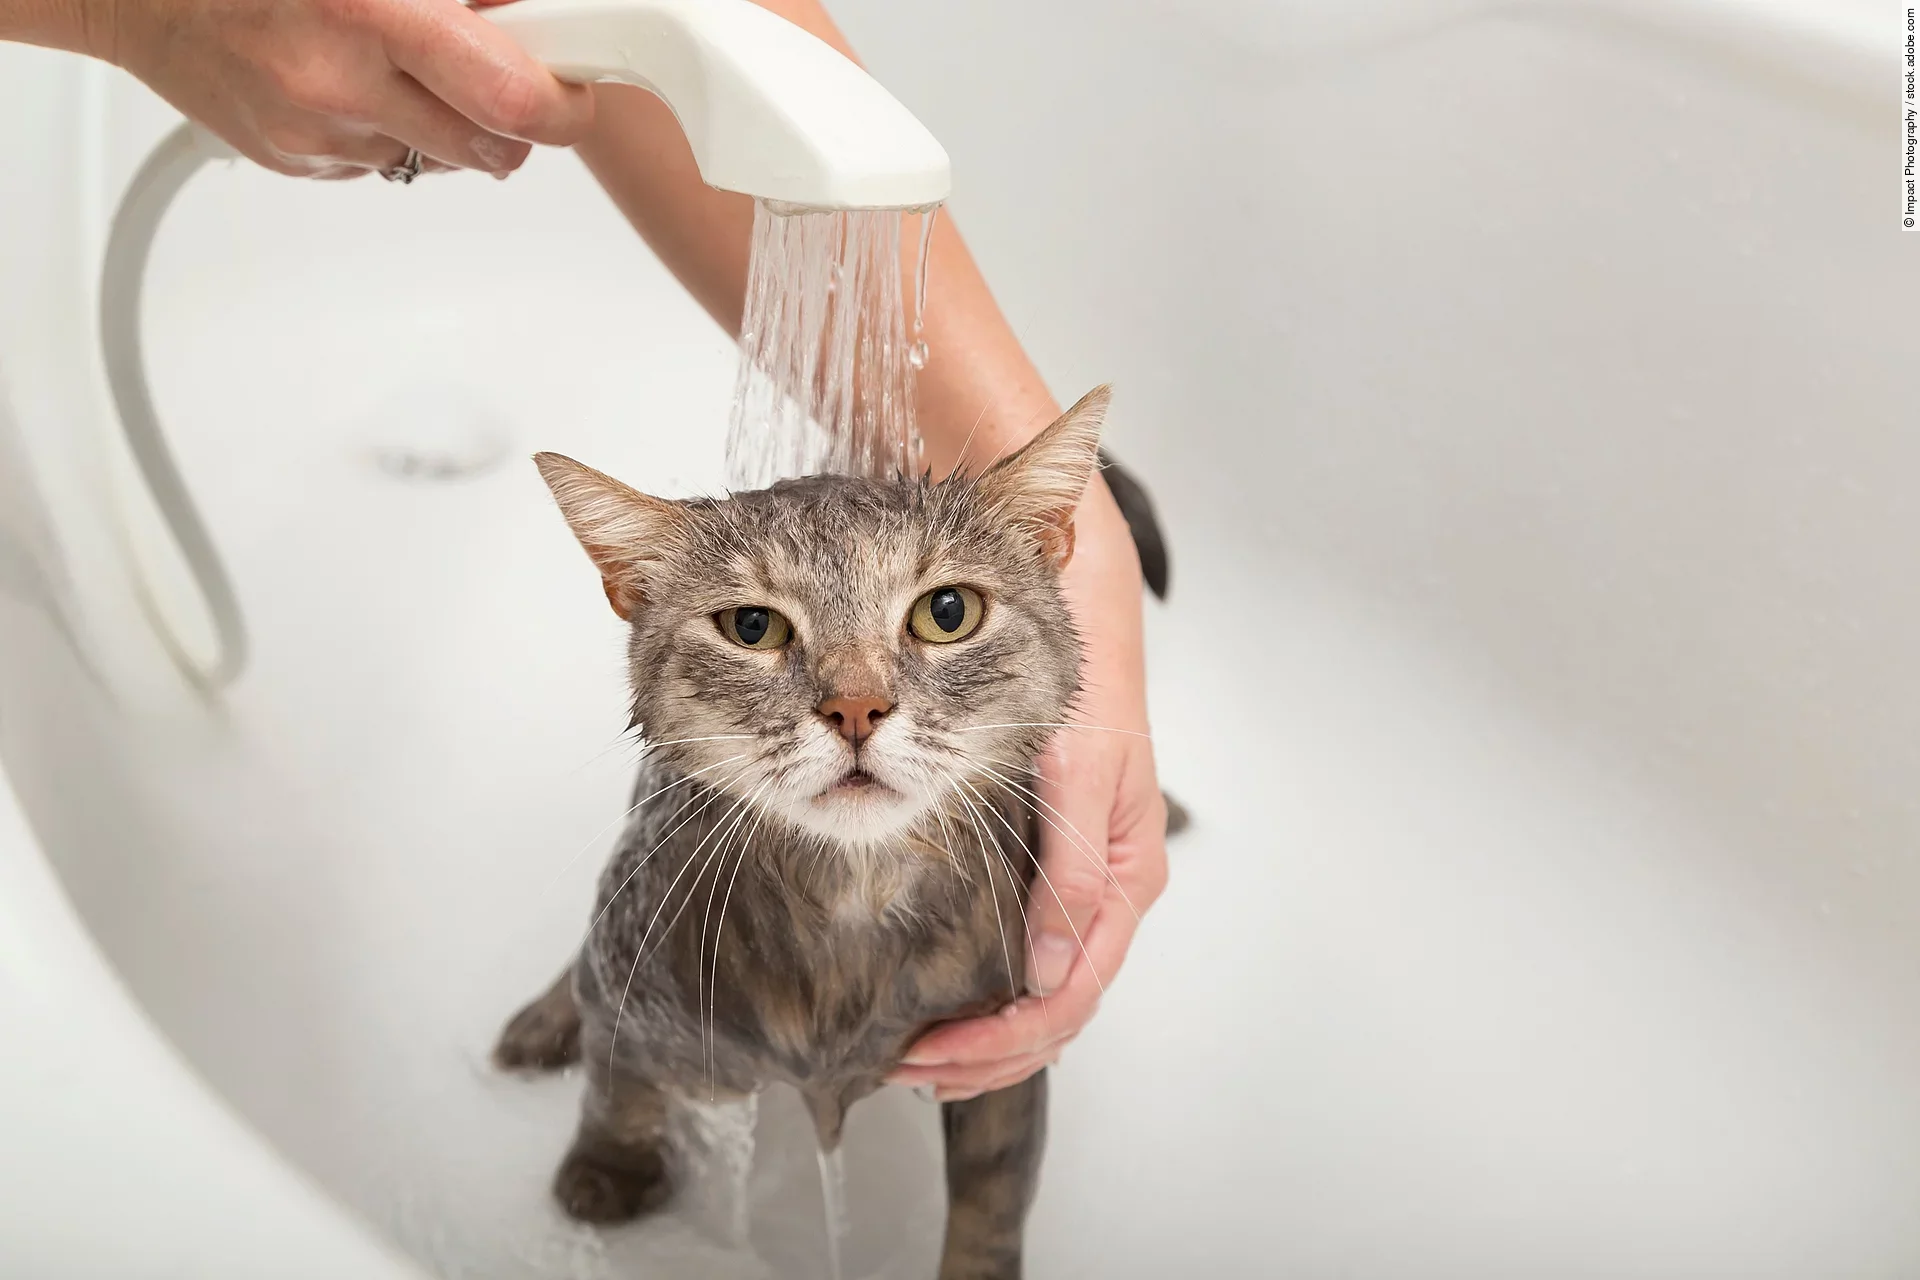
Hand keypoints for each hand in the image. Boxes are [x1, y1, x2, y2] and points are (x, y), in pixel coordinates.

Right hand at [84, 0, 593, 177]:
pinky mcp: (296, 160)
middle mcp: (343, 84)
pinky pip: (386, 159)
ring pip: (445, 160)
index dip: (566, 98)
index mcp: (370, 12)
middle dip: (521, 116)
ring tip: (412, 59)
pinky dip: (394, 125)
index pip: (516, 99)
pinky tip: (355, 75)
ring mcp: (317, 132)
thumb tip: (529, 10)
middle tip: (507, 69)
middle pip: (496, 148)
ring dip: (455, 120)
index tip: (576, 76)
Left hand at [889, 477, 1168, 1099]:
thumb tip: (1047, 973)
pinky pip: (1028, 953)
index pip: (1067, 994)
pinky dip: (987, 994)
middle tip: (901, 1069)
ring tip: (912, 1056)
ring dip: (982, 1037)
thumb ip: (1069, 871)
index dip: (999, 1041)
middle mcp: (1104, 887)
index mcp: (1122, 875)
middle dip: (982, 1055)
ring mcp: (1080, 878)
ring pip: (1042, 992)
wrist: (1082, 606)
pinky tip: (944, 1003)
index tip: (929, 1055)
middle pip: (1054, 1010)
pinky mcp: (1052, 860)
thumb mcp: (1079, 772)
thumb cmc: (1088, 681)